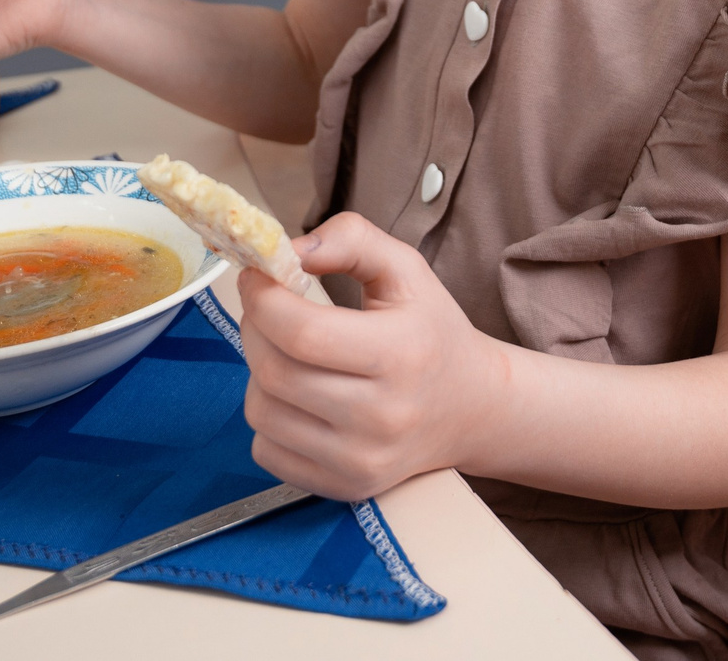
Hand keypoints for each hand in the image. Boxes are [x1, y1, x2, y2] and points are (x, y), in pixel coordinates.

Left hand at [236, 214, 510, 500]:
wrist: (472, 408)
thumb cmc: (432, 332)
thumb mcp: (406, 270)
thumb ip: (351, 240)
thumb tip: (290, 250)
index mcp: (401, 354)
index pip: (303, 333)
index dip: (263, 299)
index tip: (258, 276)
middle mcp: (382, 416)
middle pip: (275, 372)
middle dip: (254, 328)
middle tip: (266, 308)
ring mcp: (362, 460)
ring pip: (262, 412)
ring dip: (258, 372)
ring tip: (286, 353)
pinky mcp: (346, 486)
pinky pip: (267, 451)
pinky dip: (268, 417)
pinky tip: (295, 396)